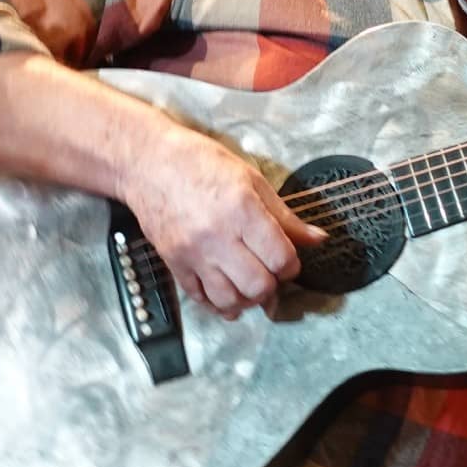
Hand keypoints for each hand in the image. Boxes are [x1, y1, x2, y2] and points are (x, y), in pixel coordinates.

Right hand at [120, 126, 328, 319]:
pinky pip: (201, 300)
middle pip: (258, 287)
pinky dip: (219, 304)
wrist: (149, 164)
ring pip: (230, 301)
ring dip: (247, 299)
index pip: (281, 259)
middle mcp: (217, 238)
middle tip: (271, 272)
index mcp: (242, 212)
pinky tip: (228, 292)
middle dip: (273, 285)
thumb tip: (317, 239)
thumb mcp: (252, 180)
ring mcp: (193, 255)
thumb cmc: (201, 163)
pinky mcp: (174, 264)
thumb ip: (285, 216)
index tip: (289, 259)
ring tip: (250, 284)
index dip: (292, 265)